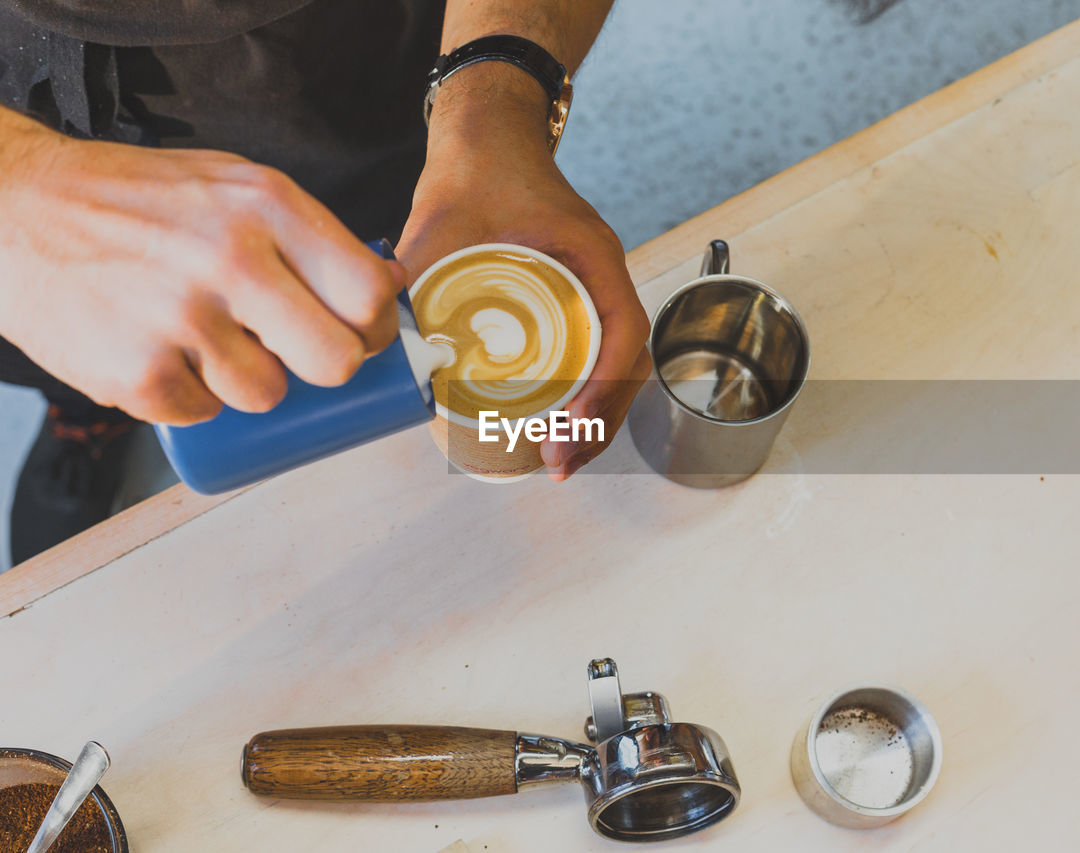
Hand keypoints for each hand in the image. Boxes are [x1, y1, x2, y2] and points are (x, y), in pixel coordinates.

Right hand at [0, 110, 404, 424]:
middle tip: (297, 352)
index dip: (374, 328)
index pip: (367, 295)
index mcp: (267, 206)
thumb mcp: (231, 184)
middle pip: (336, 360)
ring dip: (247, 379)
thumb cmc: (134, 201)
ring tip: (205, 336)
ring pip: (268, 393)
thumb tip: (388, 287)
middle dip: (327, 368)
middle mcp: (231, 259)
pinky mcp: (139, 373)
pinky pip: (203, 412)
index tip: (361, 335)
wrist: (13, 208)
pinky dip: (189, 394)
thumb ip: (306, 232)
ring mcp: (182, 320)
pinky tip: (161, 349)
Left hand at [397, 66, 650, 480]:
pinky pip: (593, 353)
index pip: (622, 331)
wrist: (487, 133)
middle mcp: (601, 275)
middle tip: (558, 462)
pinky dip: (581, 394)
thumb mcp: (441, 221)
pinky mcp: (573, 299)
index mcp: (590, 253)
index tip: (571, 425)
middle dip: (599, 422)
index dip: (604, 387)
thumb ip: (412, 276)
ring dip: (594, 417)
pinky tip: (554, 424)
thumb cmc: (478, 165)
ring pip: (614, 366)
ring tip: (559, 458)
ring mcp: (592, 288)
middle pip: (625, 364)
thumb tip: (384, 347)